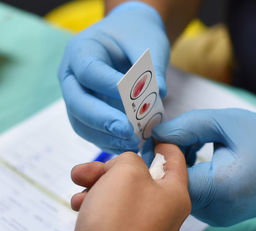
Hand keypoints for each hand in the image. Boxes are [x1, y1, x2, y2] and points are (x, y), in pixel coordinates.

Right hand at [58, 2, 169, 153]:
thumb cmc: (136, 36)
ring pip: (81, 122)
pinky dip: (109, 141)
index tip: (132, 100)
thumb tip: (160, 93)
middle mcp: (72, 74)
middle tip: (127, 132)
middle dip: (102, 120)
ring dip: (105, 137)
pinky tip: (129, 146)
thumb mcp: (148, 42)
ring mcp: (77, 95)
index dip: (108, 87)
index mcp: (82, 49)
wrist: (128, 37)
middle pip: (77, 102)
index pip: (89, 71)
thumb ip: (153, 66)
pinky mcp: (87, 112)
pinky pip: (92, 132)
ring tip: (132, 145)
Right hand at [66, 144, 189, 230]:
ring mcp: (146, 229)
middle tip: (91, 168)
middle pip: (141, 178)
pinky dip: (97, 205)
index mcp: (176, 194)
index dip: (164, 144)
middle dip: (111, 169)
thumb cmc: (119, 219)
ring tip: (79, 184)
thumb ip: (130, 159)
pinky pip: (114, 214)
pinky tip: (78, 204)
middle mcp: (165, 213)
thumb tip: (125, 168)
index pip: (176, 160)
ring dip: (98, 185)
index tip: (152, 136)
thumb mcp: (127, 171)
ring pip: (122, 195)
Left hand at [152, 109, 255, 225]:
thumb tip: (156, 135)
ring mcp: (218, 218)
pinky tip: (205, 160)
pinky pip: (194, 197)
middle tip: (185, 135)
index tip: (167, 133)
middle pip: (174, 185)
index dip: (164, 153)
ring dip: (181, 167)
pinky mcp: (220, 218)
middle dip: (172, 158)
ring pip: (181, 192)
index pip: (171, 174)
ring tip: (198, 144)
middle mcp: (218, 211)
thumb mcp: (228, 122)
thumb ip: (187, 126)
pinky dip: (192, 177)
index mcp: (222, 187)